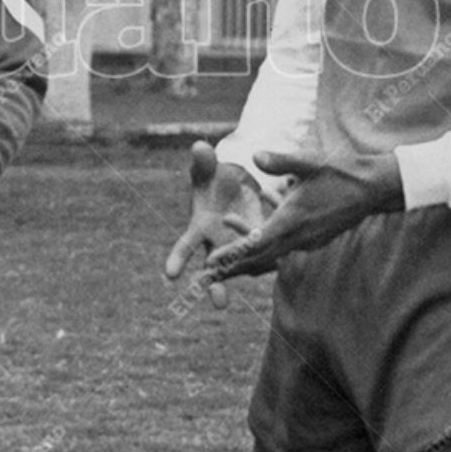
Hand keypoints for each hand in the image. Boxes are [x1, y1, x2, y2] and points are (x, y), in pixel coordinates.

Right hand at [162, 140, 267, 307]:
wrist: (231, 183)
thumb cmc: (212, 176)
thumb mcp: (207, 168)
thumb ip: (203, 162)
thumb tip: (199, 147)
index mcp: (199, 225)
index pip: (186, 244)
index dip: (178, 259)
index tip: (170, 275)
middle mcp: (215, 241)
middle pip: (213, 266)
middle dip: (215, 284)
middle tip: (219, 304)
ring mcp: (235, 245)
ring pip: (238, 268)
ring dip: (246, 282)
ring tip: (250, 299)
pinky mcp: (255, 242)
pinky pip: (261, 254)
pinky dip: (267, 260)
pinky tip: (280, 263)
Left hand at [200, 150, 402, 282]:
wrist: (374, 188)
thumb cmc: (341, 172)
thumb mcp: (309, 162)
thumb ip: (281, 161)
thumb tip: (255, 156)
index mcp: (293, 221)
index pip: (256, 242)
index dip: (231, 253)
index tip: (209, 263)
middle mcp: (299, 237)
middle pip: (258, 258)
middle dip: (231, 268)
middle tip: (203, 278)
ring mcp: (307, 241)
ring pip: (270, 256)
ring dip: (244, 260)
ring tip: (219, 266)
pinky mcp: (312, 239)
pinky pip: (282, 247)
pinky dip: (263, 247)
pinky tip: (249, 233)